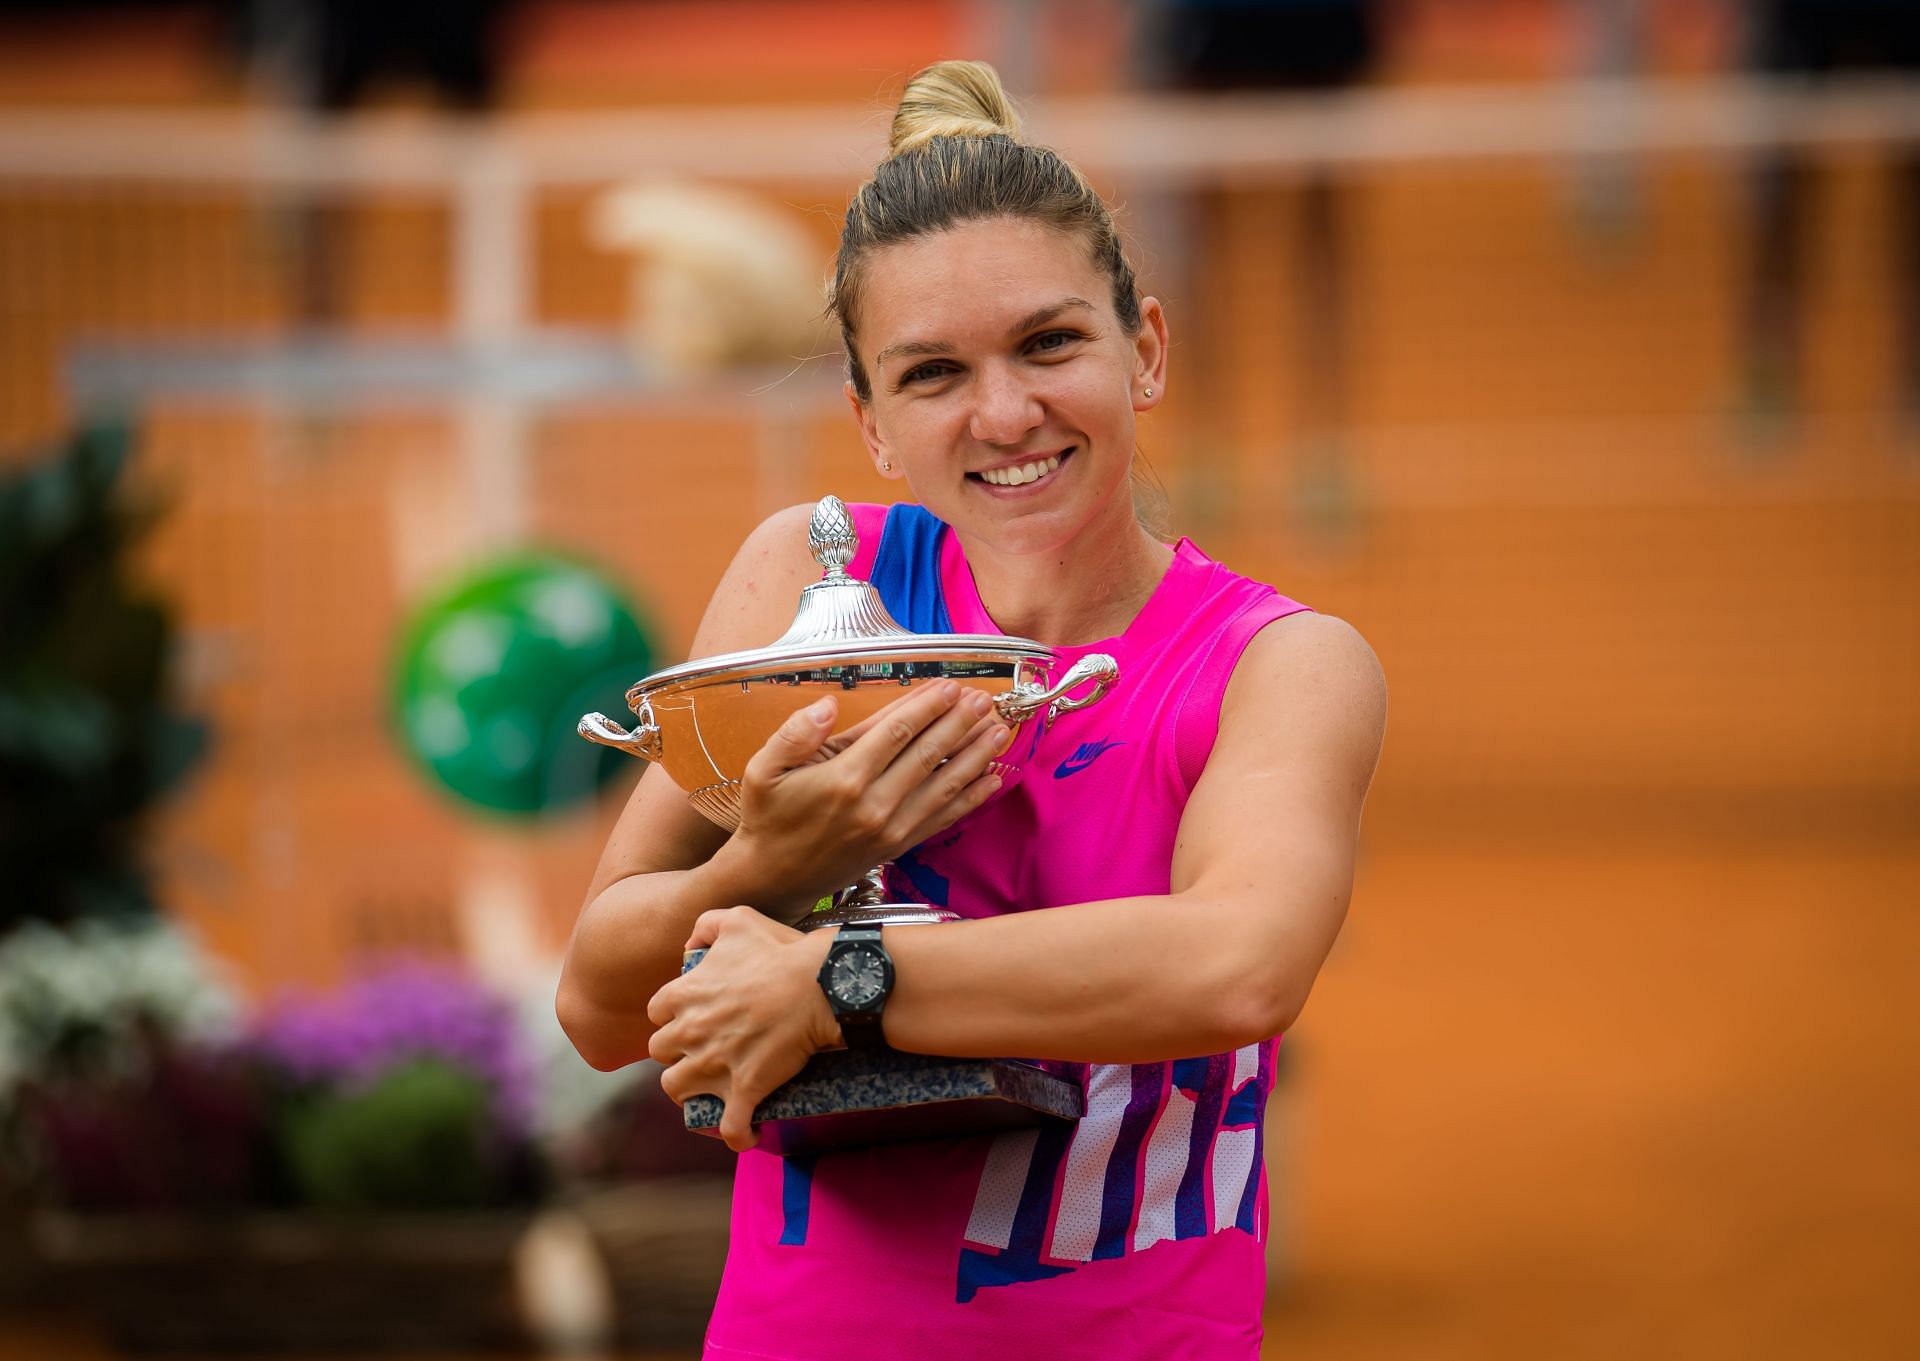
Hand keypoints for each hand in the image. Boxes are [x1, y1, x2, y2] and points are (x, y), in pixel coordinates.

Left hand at [646, 906, 840, 1150]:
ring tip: (712, 1089)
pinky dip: (737, 1134)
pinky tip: (746, 1134)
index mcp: (684, 995)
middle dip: (678, 1052)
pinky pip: (730, 1127)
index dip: (673, 1017)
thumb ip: (705, 925)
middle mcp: (690, 1032)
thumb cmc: (782, 952)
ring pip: (678, 1090)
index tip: (692, 1017)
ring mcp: (714, 1064)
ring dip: (692, 1092)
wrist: (821, 984)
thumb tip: (690, 945)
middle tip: (703, 1048)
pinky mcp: (745, 1089)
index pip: (657, 1014)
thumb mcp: (738, 919)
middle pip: (662, 1053)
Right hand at [715, 680, 1009, 921]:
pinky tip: (991, 780)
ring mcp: (890, 829)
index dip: (926, 707)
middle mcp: (873, 805)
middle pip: (928, 754)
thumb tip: (827, 704)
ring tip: (999, 730)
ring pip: (943, 785)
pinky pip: (942, 818)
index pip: (895, 733)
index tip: (949, 686)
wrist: (773, 878)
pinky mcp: (898, 846)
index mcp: (843, 779)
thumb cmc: (767, 819)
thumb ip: (794, 734)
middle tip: (985, 699)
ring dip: (974, 755)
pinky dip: (970, 798)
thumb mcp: (763, 770)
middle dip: (960, 723)